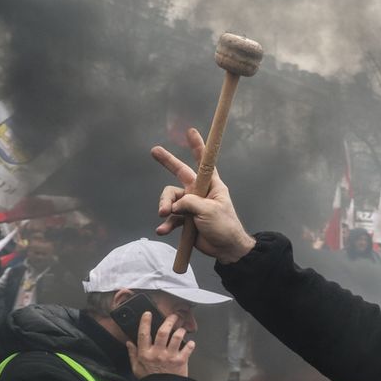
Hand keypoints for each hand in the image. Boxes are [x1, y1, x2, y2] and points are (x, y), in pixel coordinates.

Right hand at [125, 311, 194, 378]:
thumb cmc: (149, 378)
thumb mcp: (136, 367)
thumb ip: (133, 354)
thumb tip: (129, 342)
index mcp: (145, 353)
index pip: (143, 334)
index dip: (145, 322)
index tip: (148, 313)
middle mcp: (157, 353)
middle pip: (163, 332)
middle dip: (169, 321)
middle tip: (173, 316)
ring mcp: (170, 356)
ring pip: (176, 338)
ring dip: (181, 331)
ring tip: (182, 329)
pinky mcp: (180, 361)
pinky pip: (187, 349)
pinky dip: (191, 344)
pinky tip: (191, 342)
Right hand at [152, 127, 256, 263]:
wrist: (226, 249)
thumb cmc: (225, 226)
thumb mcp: (209, 210)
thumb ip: (190, 202)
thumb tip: (173, 205)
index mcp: (211, 185)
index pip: (204, 162)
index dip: (198, 147)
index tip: (191, 131)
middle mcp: (199, 192)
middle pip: (179, 173)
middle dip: (167, 161)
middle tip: (154, 150)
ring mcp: (190, 205)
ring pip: (170, 198)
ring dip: (165, 206)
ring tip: (164, 216)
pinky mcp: (185, 219)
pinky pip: (170, 218)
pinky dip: (166, 224)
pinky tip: (163, 230)